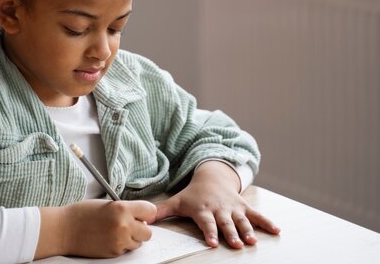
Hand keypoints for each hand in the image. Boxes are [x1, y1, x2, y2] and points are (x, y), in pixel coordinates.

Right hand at [36, 199, 156, 258]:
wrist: (64, 230)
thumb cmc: (81, 214)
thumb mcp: (106, 204)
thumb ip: (125, 209)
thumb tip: (140, 217)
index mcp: (121, 208)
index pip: (150, 210)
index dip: (146, 213)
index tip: (143, 214)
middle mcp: (124, 225)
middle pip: (148, 232)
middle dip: (140, 229)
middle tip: (129, 225)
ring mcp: (120, 241)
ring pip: (138, 243)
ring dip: (131, 238)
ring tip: (114, 231)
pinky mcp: (114, 253)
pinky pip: (126, 250)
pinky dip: (121, 246)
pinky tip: (108, 238)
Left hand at [155, 161, 279, 247]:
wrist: (212, 178)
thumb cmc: (193, 195)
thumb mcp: (177, 201)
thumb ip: (162, 211)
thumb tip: (145, 219)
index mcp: (203, 210)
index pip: (207, 222)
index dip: (210, 231)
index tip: (213, 241)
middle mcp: (220, 209)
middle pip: (226, 223)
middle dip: (231, 233)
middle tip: (237, 244)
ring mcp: (233, 208)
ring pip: (242, 220)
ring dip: (249, 230)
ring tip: (253, 241)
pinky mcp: (244, 207)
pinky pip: (257, 214)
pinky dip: (267, 222)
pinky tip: (278, 231)